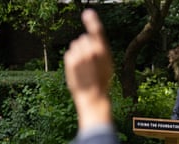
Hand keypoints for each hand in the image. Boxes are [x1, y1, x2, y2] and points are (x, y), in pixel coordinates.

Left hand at [64, 9, 112, 128]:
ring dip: (79, 52)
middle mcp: (91, 51)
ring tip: (85, 67)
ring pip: (76, 45)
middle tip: (90, 60)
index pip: (97, 32)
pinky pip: (70, 53)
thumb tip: (88, 40)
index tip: (88, 13)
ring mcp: (80, 55)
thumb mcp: (107, 65)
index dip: (93, 21)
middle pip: (84, 38)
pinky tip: (78, 70)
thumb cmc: (102, 83)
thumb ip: (100, 51)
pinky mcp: (71, 60)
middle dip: (86, 45)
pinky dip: (73, 59)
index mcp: (104, 52)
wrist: (93, 96)